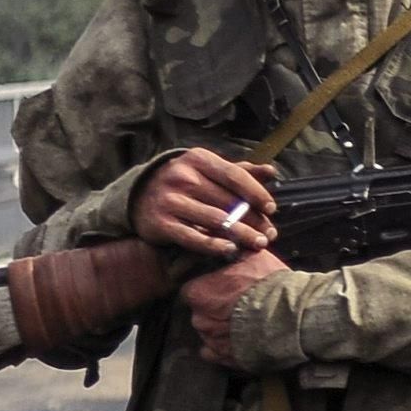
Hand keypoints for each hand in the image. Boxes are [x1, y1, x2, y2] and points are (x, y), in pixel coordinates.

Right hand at [134, 149, 278, 255]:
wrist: (139, 195)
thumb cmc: (184, 182)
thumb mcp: (208, 170)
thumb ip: (239, 172)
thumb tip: (271, 171)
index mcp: (197, 160)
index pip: (234, 175)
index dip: (256, 193)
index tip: (271, 209)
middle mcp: (182, 177)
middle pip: (228, 201)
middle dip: (253, 220)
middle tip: (270, 235)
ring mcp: (170, 201)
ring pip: (214, 220)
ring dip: (241, 234)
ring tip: (259, 244)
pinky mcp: (161, 224)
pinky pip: (193, 237)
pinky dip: (214, 245)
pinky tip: (231, 250)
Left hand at [186, 248, 287, 366]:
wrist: (295, 317)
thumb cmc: (271, 284)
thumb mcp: (252, 255)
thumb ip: (232, 249)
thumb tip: (224, 238)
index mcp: (198, 293)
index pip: (191, 290)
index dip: (206, 288)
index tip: (221, 286)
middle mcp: (200, 319)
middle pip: (199, 313)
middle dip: (213, 309)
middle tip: (236, 304)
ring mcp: (212, 342)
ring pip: (208, 333)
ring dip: (220, 328)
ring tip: (243, 322)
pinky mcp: (226, 359)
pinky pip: (213, 354)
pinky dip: (223, 348)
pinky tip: (238, 339)